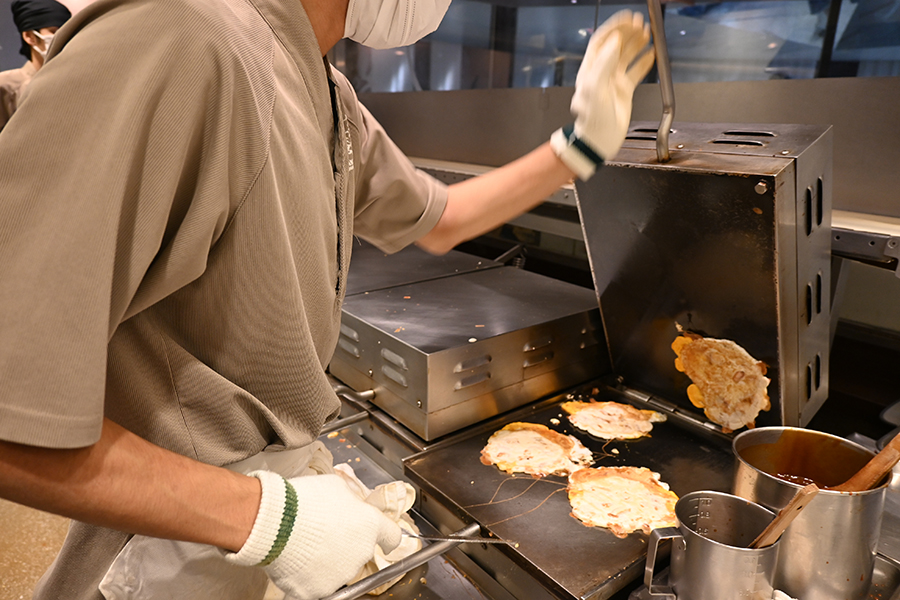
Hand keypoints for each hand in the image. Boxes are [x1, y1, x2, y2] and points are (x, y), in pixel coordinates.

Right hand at [225, 471, 402, 599]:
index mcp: (370, 526)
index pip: (392, 536)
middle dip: (346, 543)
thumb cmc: (305, 499)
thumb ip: (350, 500)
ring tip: (304, 543)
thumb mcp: (336, 487)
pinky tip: (295, 560)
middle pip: (359, 551)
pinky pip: (316, 583)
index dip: (386, 536)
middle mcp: (361, 554)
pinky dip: (307, 575)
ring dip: (327, 559)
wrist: (275, 522)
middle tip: (323, 531)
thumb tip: (349, 505)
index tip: (382, 538)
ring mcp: (340, 576)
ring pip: (338, 568)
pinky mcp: (318, 591)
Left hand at [550, 10, 654, 178]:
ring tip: (648, 33)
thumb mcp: (595, 89)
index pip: (602, 41)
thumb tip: (614, 42)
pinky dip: (644, 62)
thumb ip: (604, 63)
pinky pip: (635, 72)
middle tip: (641, 23)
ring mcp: (613, 82)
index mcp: (591, 70)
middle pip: (615, 45)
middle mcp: (601, 73)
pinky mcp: (623, 91)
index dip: (615, 28)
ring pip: (626, 56)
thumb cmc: (592, 119)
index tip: (628, 18)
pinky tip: (652, 54)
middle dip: (628, 32)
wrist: (598, 141)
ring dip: (636, 44)